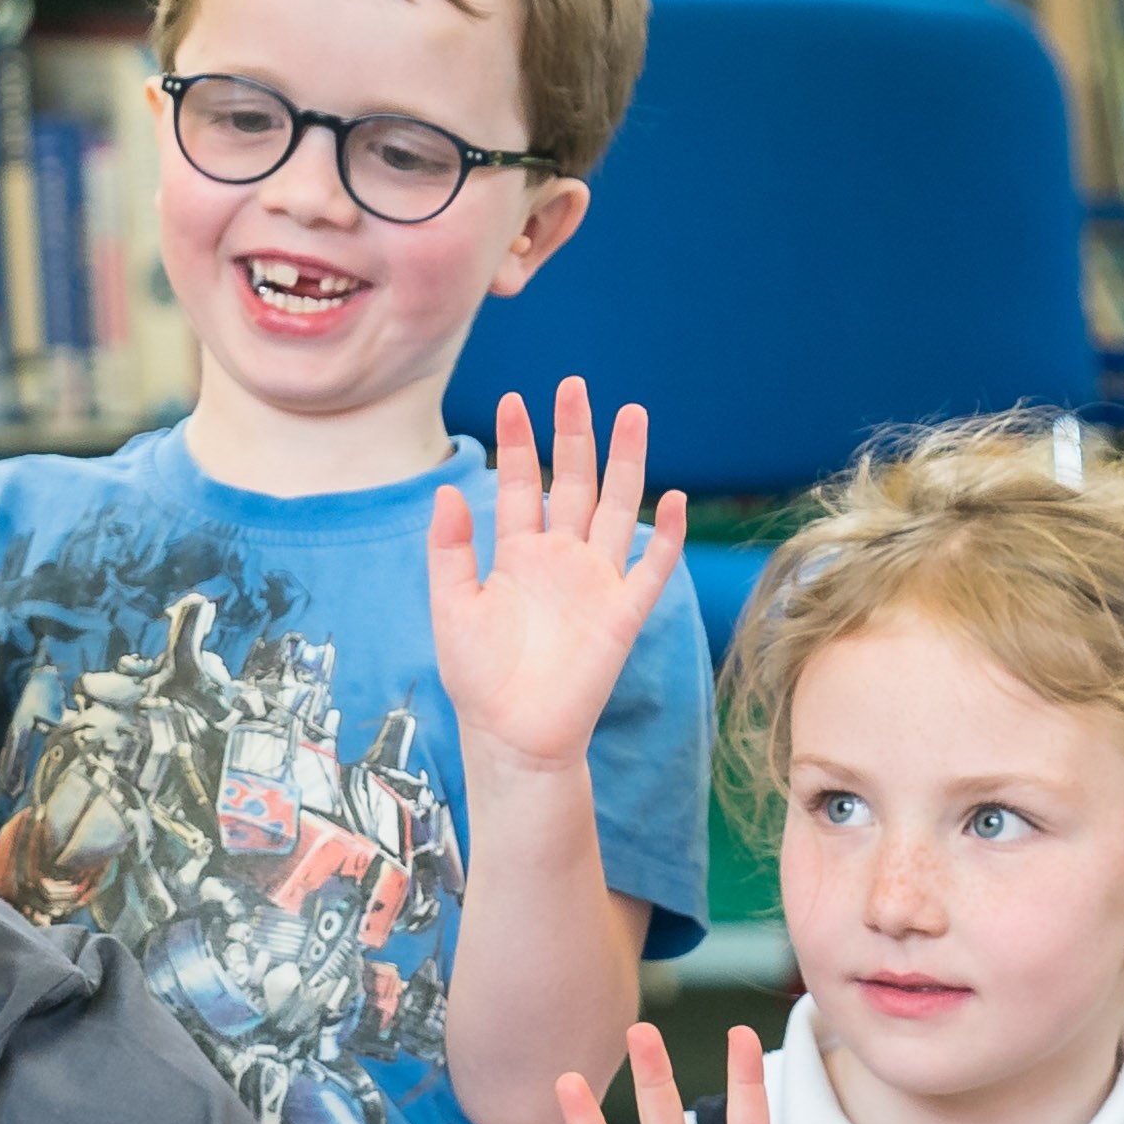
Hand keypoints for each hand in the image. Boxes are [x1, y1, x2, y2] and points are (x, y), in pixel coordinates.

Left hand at [422, 380, 689, 785]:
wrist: (513, 736)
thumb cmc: (478, 678)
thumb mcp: (451, 607)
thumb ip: (450, 550)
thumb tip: (448, 490)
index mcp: (517, 555)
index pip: (519, 485)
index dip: (518, 444)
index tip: (514, 400)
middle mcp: (560, 559)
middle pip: (573, 483)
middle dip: (574, 435)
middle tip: (574, 386)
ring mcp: (595, 582)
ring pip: (617, 508)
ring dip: (626, 463)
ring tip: (632, 413)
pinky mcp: (622, 613)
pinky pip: (653, 568)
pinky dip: (667, 535)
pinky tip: (675, 499)